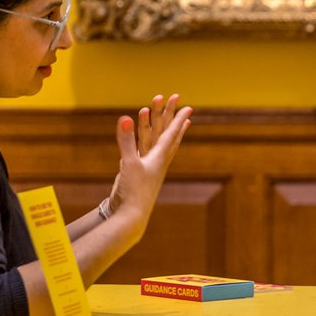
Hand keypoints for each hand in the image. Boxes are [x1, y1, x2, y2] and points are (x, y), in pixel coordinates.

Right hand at [108, 95, 192, 222]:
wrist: (129, 216)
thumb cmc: (133, 192)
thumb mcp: (129, 164)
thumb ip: (127, 140)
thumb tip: (126, 117)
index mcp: (159, 158)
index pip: (171, 134)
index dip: (178, 119)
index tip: (188, 107)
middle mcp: (157, 161)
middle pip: (166, 133)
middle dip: (169, 116)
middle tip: (174, 99)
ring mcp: (147, 166)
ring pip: (155, 141)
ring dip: (157, 125)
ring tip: (161, 114)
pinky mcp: (137, 172)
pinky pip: (143, 150)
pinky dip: (144, 139)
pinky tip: (144, 137)